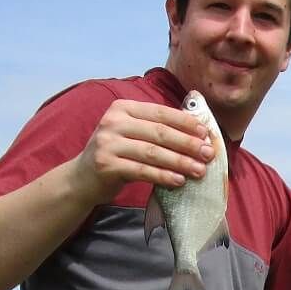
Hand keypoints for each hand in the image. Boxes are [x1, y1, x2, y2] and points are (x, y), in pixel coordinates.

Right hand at [77, 99, 214, 192]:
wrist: (83, 178)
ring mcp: (108, 143)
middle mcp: (113, 121)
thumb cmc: (116, 154)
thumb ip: (156, 129)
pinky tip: (178, 181)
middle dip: (187, 144)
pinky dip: (162, 176)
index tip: (206, 133)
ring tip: (199, 170)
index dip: (185, 123)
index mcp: (123, 108)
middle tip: (208, 154)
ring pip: (152, 152)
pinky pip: (141, 171)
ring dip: (179, 162)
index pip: (160, 113)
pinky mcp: (106, 165)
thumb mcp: (131, 134)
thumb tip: (198, 132)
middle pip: (159, 132)